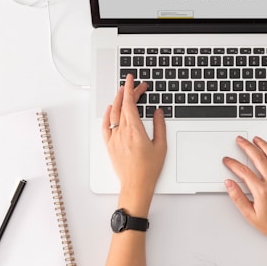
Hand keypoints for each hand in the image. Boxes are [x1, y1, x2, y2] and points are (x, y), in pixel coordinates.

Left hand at [102, 74, 166, 216]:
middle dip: (128, 92)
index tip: (132, 80)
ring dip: (117, 100)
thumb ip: (160, 126)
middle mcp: (122, 132)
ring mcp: (114, 138)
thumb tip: (158, 112)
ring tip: (122, 92)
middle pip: (122, 106)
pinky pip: (105, 126)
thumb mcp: (161, 146)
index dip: (131, 89)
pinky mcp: (109, 145)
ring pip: (113, 114)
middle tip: (135, 85)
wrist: (136, 185)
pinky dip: (107, 115)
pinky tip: (110, 109)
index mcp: (135, 130)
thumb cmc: (149, 169)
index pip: (130, 103)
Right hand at [222, 136, 266, 243]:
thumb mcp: (249, 214)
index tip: (228, 160)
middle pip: (258, 159)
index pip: (243, 172)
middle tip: (240, 141)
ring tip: (256, 139)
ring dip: (264, 145)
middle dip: (247, 147)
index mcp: (262, 192)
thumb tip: (229, 183)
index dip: (233, 164)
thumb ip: (237, 197)